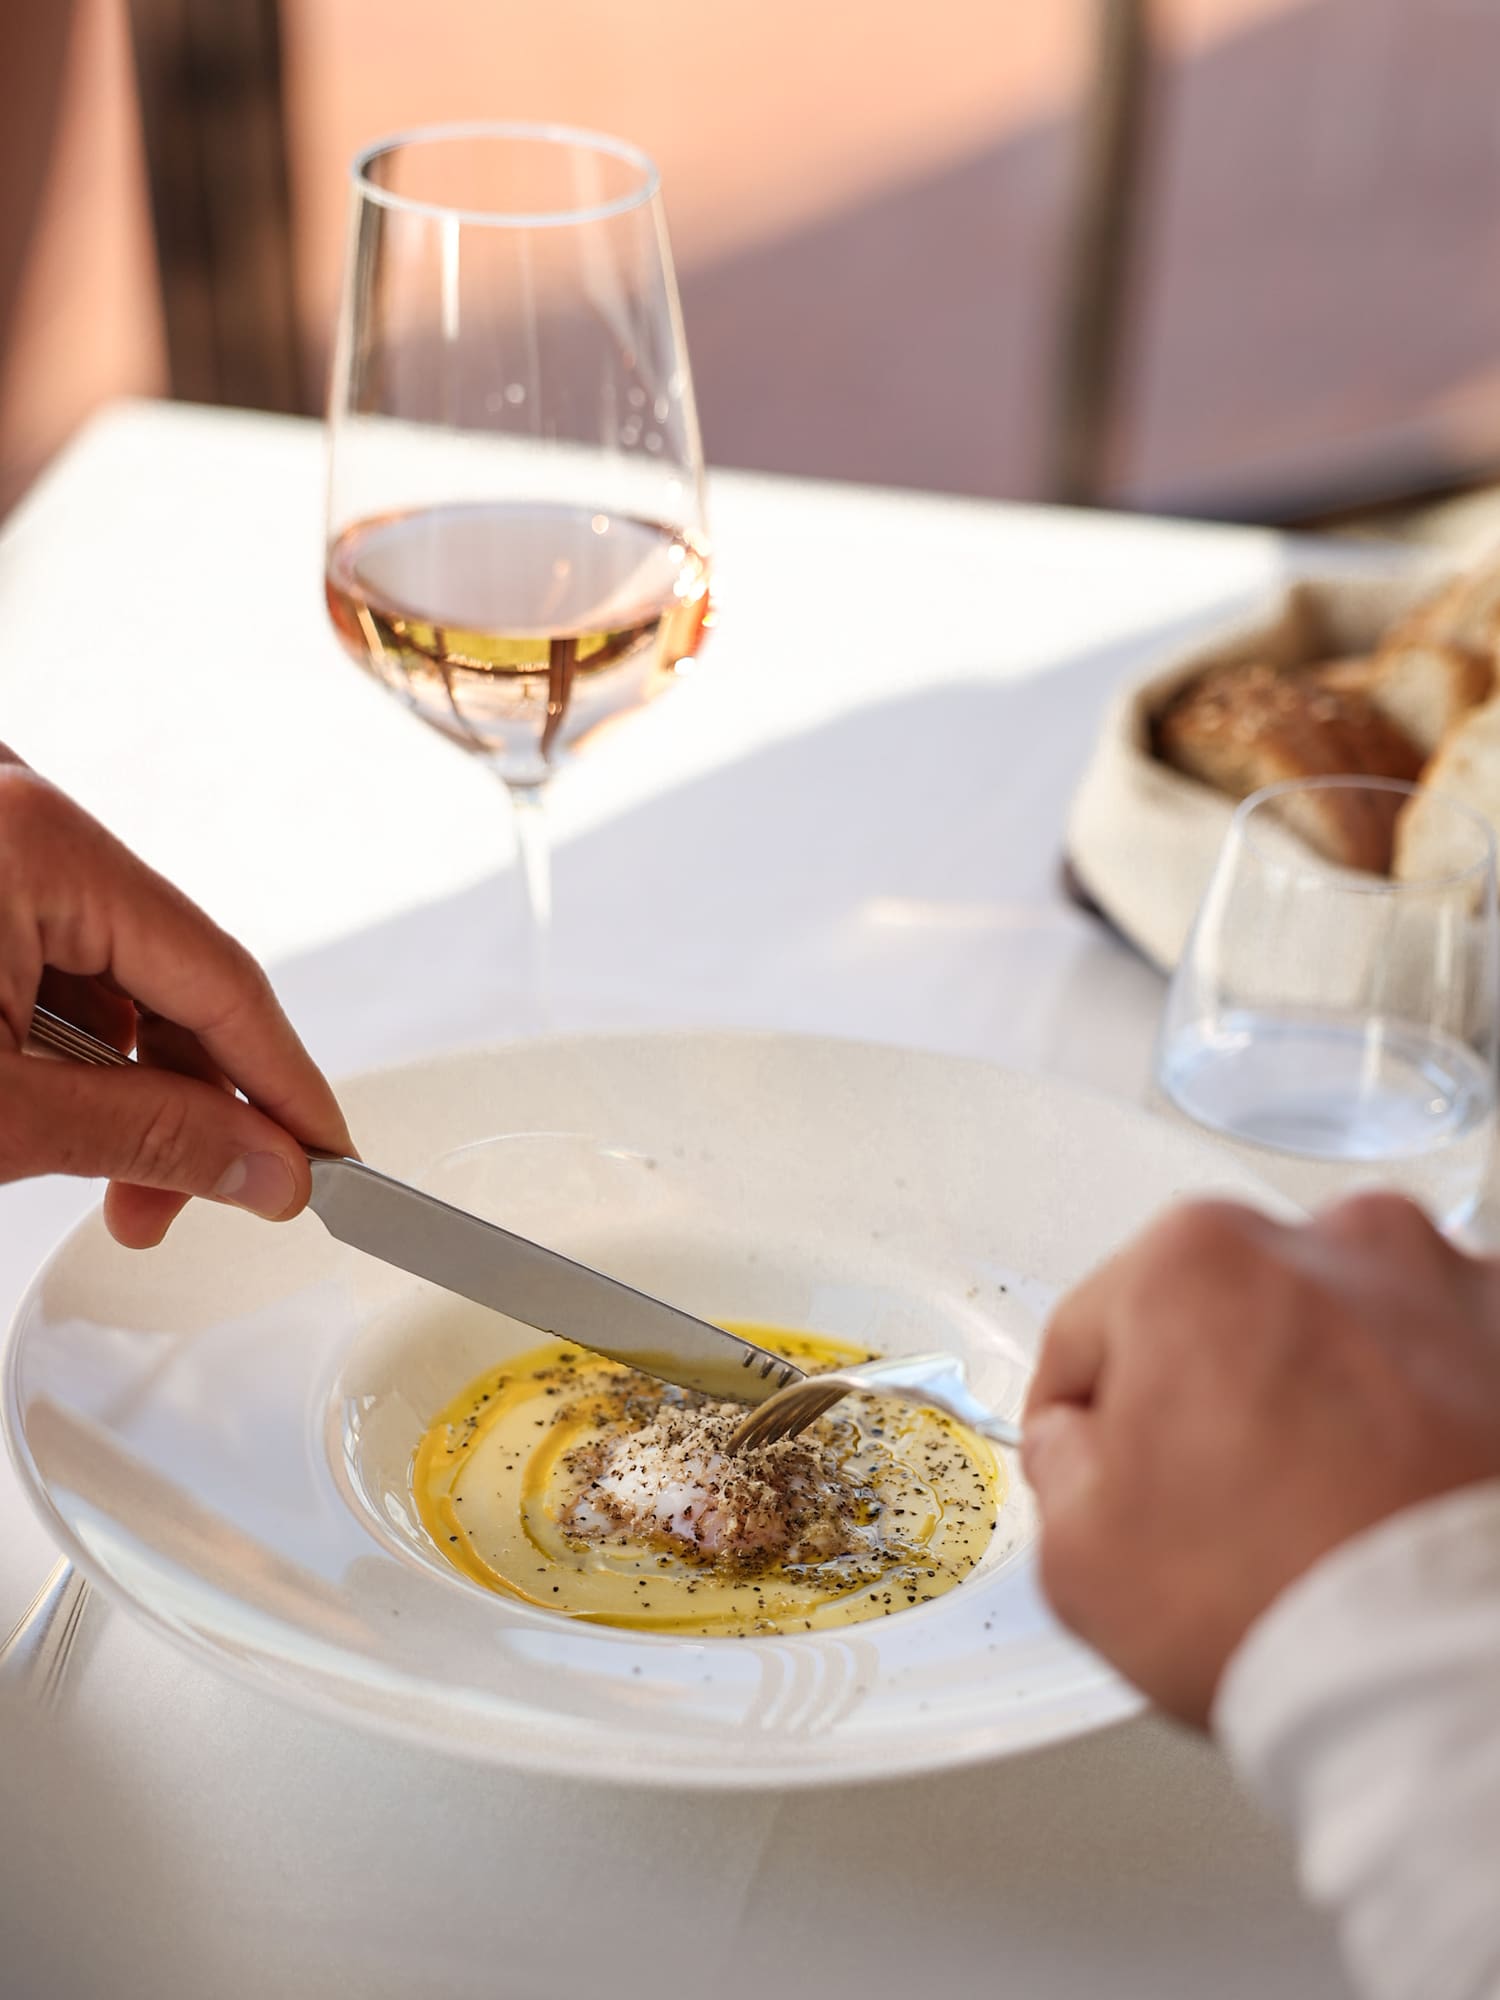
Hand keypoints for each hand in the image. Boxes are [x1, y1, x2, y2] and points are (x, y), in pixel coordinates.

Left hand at [0, 749, 352, 1246]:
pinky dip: (54, 1035)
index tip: (325, 1157)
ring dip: (115, 1077)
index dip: (284, 1083)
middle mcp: (13, 808)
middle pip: (163, 971)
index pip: (219, 976)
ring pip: (101, 966)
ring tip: (106, 1173)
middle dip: (182, 1101)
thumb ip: (151, 1138)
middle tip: (193, 1202)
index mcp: (34, 838)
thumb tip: (270, 1170)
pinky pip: (41, 948)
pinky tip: (50, 1104)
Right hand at [1022, 1192, 1499, 1725]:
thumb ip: (1061, 1464)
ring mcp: (1443, 1286)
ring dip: (1327, 1394)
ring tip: (1330, 1510)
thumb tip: (1088, 1449)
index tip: (1102, 1464)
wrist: (1456, 1674)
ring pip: (1342, 1332)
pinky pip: (1443, 1367)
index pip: (1094, 1331)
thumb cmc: (1286, 1599)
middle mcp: (1326, 1243)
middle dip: (1217, 1391)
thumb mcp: (1077, 1556)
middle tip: (1224, 1502)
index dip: (1086, 1416)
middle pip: (1227, 1313)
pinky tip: (1405, 1500)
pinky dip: (1424, 1416)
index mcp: (1194, 1260)